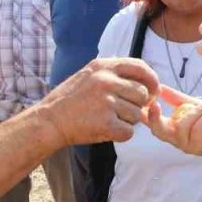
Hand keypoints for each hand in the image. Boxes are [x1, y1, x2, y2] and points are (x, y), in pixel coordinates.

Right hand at [40, 58, 159, 144]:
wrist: (49, 121)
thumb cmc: (70, 100)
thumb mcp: (89, 75)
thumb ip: (114, 74)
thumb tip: (147, 82)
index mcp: (103, 67)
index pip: (140, 67)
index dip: (152, 80)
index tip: (153, 91)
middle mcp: (106, 81)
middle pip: (143, 94)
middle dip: (138, 105)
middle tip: (122, 111)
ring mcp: (106, 102)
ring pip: (137, 114)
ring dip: (128, 121)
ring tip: (108, 119)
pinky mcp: (105, 123)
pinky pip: (129, 131)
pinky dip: (121, 134)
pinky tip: (106, 130)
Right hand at [145, 86, 201, 156]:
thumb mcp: (194, 105)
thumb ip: (177, 99)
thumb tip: (160, 88)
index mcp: (173, 130)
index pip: (152, 124)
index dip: (142, 115)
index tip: (138, 101)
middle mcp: (177, 141)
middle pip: (158, 131)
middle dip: (154, 118)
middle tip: (155, 104)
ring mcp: (188, 147)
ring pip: (180, 127)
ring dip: (194, 111)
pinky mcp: (201, 148)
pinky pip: (196, 130)